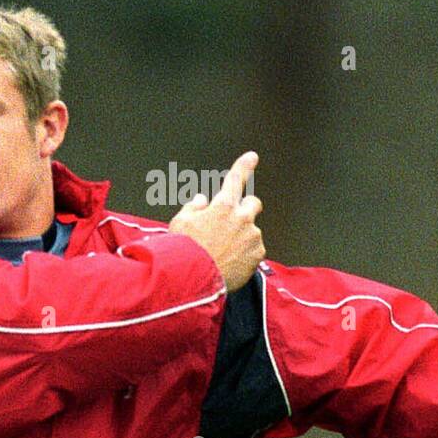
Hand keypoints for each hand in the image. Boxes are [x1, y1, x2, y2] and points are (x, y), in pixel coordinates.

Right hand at [168, 151, 264, 291]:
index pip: (235, 180)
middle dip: (245, 209)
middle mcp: (241, 218)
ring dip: (242, 236)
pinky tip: (230, 263)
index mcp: (222, 206)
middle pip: (253, 204)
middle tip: (231, 223)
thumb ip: (193, 208)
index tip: (252, 156)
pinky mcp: (258, 255)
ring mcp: (252, 237)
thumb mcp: (180, 223)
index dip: (244, 166)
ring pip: (251, 231)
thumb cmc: (183, 250)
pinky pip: (254, 250)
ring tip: (222, 253)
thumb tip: (202, 201)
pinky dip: (245, 254)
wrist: (194, 280)